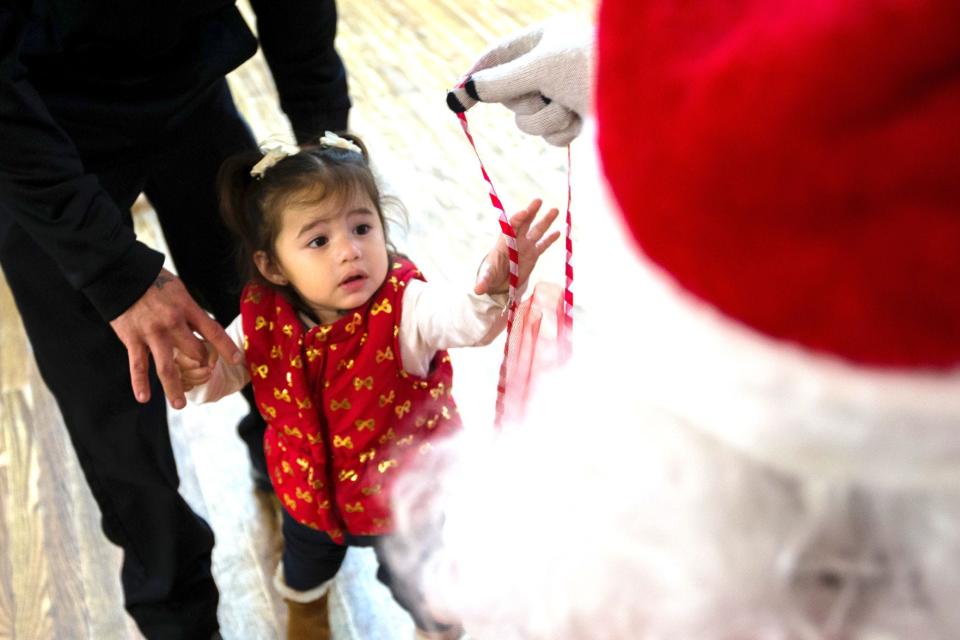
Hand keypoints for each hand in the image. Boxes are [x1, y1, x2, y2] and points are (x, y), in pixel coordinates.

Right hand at [109, 268, 241, 408]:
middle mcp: (172, 323)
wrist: (120, 273)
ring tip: (180, 405)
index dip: (226, 347)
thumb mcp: (179, 291)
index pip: (213, 331)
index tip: (238, 360)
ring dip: (174, 388)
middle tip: (203, 372)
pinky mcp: (132, 339)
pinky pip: (137, 365)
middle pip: (193, 352)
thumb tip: (203, 331)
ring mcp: (152, 333)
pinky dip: (140, 383)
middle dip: (201, 364)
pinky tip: (144, 398)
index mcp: (187, 308)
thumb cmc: (154, 281)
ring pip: (167, 367)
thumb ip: (190, 312)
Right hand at [446, 17, 594, 145]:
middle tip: (542, 94)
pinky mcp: (578, 119)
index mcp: (544, 40)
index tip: (456, 96)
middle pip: (510, 94)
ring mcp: (565, 94)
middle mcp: (553, 66)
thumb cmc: (593, 69)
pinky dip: (562, 132)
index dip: (477, 76)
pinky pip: (551, 135)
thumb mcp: (540, 71)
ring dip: (545, 119)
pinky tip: (580, 122)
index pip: (497, 56)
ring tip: (569, 108)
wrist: (647, 98)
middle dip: (523, 102)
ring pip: (529, 120)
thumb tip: (464, 90)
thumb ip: (499, 81)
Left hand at [475, 199, 560, 295]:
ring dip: (546, 220)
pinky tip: (559, 232)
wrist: (497, 282)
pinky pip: (543, 245)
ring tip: (555, 210)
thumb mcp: (487, 277)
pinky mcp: (533, 255)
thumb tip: (478, 290)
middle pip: (524, 223)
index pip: (511, 227)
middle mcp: (516, 241)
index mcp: (504, 242)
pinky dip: (550, 239)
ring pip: (537, 231)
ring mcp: (526, 247)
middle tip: (538, 200)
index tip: (525, 212)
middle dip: (531, 211)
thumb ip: (483, 281)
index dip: (518, 219)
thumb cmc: (490, 276)